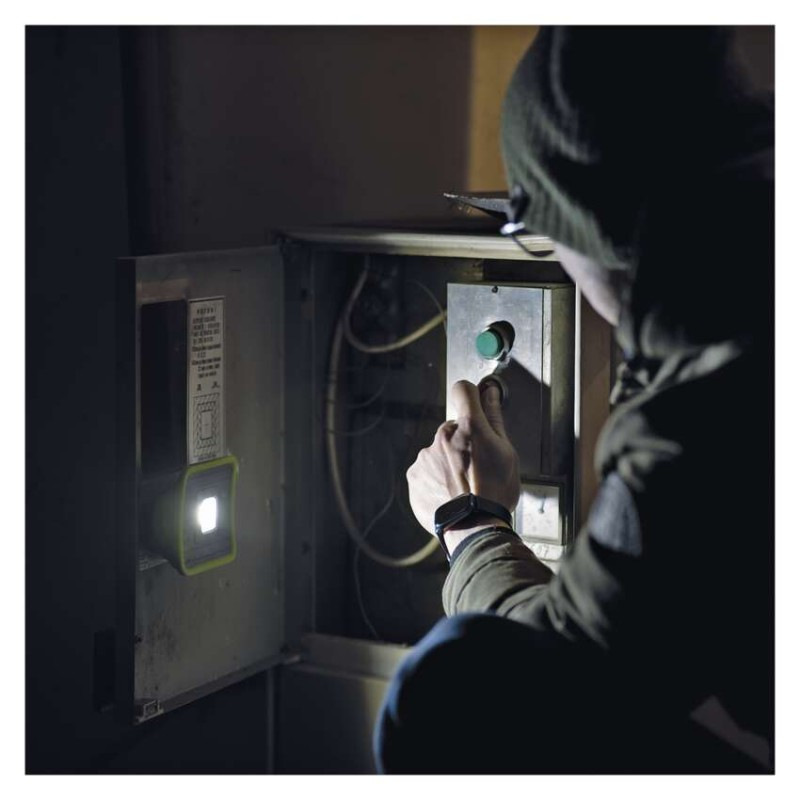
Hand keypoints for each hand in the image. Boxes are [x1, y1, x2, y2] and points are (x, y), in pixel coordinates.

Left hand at [406, 379, 519, 536]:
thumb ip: (495, 418)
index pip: (463, 390)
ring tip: (463, 486)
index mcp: (469, 426)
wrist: (473, 528)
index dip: (471, 396)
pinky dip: (435, 479)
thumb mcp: (507, 453)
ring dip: (448, 462)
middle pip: (452, 428)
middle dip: (463, 442)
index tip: (475, 406)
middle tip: (477, 467)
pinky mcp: (414, 475)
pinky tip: (450, 494)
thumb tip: (490, 392)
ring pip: (439, 451)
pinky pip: (426, 470)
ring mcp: (425, 456)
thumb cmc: (495, 492)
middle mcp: (443, 436)